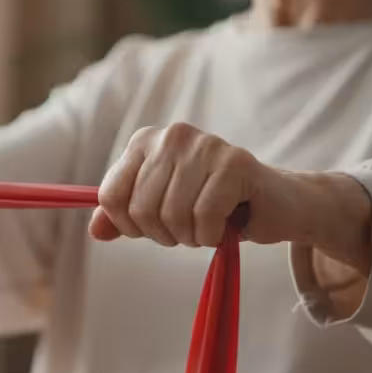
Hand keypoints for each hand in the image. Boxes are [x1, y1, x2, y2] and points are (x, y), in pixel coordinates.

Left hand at [90, 123, 371, 273]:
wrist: (276, 205)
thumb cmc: (214, 207)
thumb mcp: (162, 212)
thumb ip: (125, 218)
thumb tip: (94, 231)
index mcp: (146, 142)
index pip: (110, 196)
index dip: (129, 225)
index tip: (153, 227)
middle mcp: (173, 135)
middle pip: (141, 209)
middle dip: (164, 234)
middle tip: (189, 229)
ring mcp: (205, 145)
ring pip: (171, 215)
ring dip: (190, 237)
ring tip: (208, 225)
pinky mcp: (235, 163)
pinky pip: (203, 217)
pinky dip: (211, 235)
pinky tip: (225, 226)